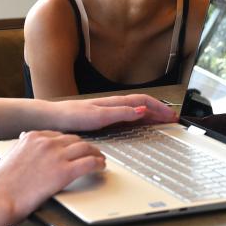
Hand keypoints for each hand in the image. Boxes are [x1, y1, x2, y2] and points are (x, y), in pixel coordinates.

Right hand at [0, 130, 105, 221]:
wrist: (0, 198)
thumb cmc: (2, 183)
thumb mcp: (10, 155)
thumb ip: (21, 144)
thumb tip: (25, 137)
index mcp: (33, 137)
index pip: (59, 135)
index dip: (70, 142)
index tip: (74, 147)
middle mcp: (47, 143)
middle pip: (74, 140)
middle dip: (84, 146)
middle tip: (91, 152)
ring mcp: (57, 156)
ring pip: (85, 148)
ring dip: (95, 153)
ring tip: (99, 159)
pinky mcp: (65, 172)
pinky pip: (89, 163)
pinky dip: (98, 164)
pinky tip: (101, 167)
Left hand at [44, 94, 176, 132]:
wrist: (52, 118)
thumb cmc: (71, 116)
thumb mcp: (98, 116)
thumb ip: (121, 113)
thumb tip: (142, 109)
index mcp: (115, 103)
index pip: (144, 101)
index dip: (159, 108)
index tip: (172, 116)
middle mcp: (113, 105)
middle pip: (143, 104)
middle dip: (160, 110)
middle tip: (173, 119)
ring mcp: (109, 110)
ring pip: (136, 109)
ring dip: (151, 113)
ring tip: (162, 120)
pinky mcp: (103, 117)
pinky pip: (128, 115)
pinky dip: (139, 118)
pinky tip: (139, 123)